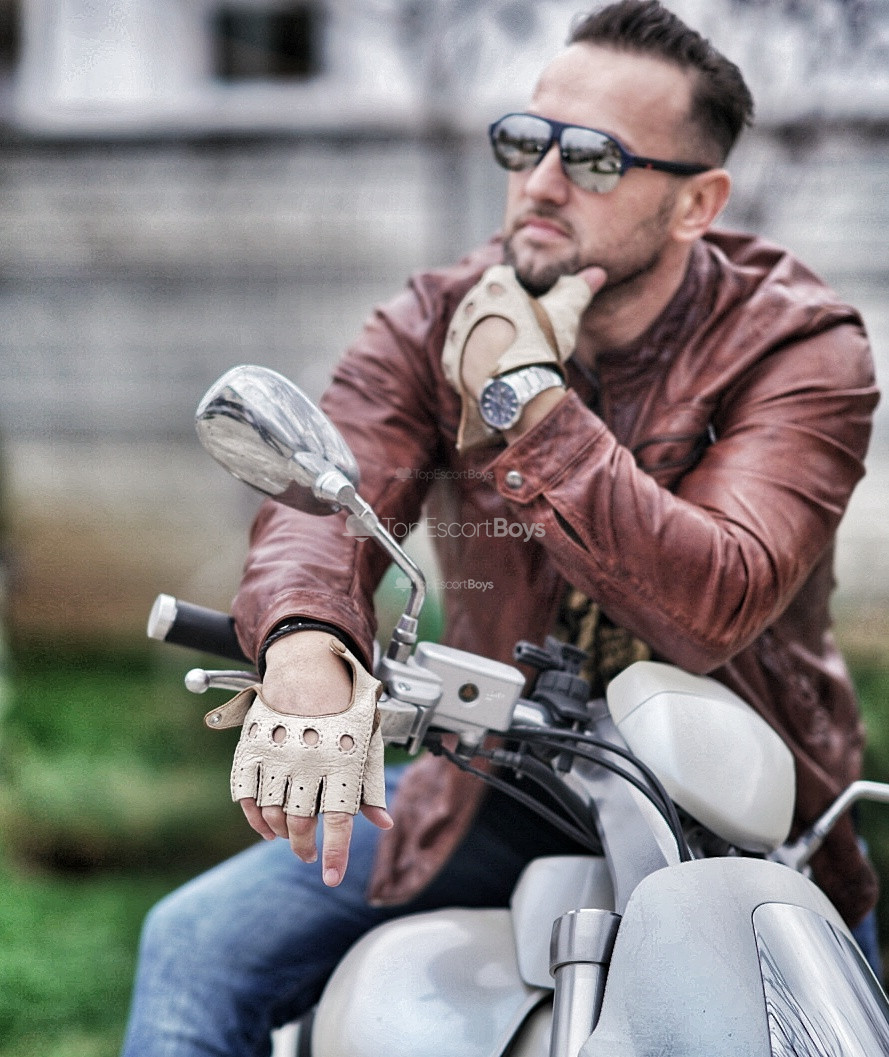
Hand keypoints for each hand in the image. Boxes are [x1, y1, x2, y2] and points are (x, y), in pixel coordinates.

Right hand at [207, 630, 391, 885]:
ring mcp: (276, 755)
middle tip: (308, 855)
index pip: (339, 819)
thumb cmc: (345, 711)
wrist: (310, 670)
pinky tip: (267, 828)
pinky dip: (255, 818)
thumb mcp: (367, 744)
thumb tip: (384, 824)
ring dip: (282, 833)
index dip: (335, 853)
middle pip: (302, 822)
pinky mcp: (252, 748)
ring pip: (272, 813)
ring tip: (291, 838)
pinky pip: (246, 796)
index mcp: (341, 759)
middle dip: (305, 847)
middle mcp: (307, 760)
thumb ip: (372, 786)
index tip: (331, 878)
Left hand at [442, 264, 605, 448]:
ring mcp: (457, 332)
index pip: (508, 277)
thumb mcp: (565, 312)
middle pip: (489, 304)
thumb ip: (578, 289)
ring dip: (489, 339)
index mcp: (495, 283)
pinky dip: (478, 362)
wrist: (510, 386)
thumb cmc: (539, 342)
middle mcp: (469, 302)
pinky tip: (497, 372)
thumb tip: (596, 273)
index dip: (523, 290)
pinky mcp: (450, 361)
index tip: (535, 305)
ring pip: (475, 330)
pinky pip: (465, 357)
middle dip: (504, 316)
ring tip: (513, 357)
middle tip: (526, 335)